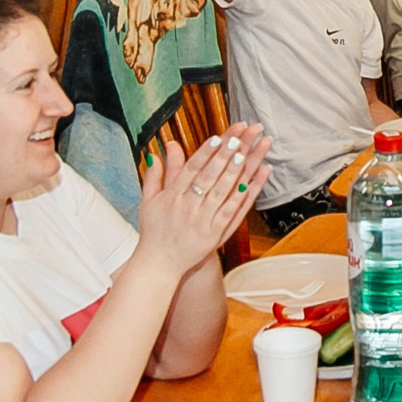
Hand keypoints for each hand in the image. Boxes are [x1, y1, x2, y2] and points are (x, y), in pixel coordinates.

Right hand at [135, 124, 272, 275]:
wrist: (160, 263)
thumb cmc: (155, 231)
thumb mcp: (149, 201)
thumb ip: (155, 175)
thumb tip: (158, 152)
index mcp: (172, 196)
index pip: (191, 169)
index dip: (205, 152)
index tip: (217, 138)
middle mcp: (188, 207)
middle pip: (209, 176)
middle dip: (224, 156)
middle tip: (238, 138)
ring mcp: (203, 220)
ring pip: (223, 192)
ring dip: (235, 172)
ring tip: (246, 154)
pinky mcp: (215, 233)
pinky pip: (232, 212)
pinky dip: (243, 196)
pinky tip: (252, 182)